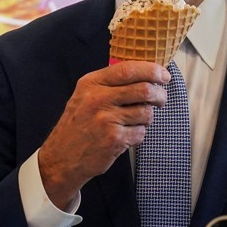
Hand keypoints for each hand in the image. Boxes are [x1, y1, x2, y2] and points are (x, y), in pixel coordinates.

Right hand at [38, 60, 169, 209]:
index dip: (152, 70)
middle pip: (143, 90)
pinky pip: (141, 132)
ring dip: (147, 118)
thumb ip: (109, 83)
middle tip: (161, 99)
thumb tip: (146, 73)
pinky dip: (139, 134)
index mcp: (91, 83)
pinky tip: (126, 135)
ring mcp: (106, 120)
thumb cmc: (78, 124)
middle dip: (159, 94)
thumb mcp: (85, 95)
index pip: (128, 69)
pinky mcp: (114, 140)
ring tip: (136, 121)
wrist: (62, 157)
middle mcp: (98, 99)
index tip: (163, 75)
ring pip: (146, 112)